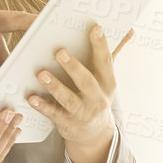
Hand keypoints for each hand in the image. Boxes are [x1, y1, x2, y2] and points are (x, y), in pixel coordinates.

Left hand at [28, 23, 124, 162]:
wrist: (94, 134)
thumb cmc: (96, 96)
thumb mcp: (106, 78)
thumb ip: (113, 53)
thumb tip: (130, 30)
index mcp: (108, 83)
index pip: (106, 62)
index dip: (101, 45)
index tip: (95, 28)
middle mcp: (97, 98)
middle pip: (86, 82)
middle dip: (73, 67)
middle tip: (59, 52)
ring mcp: (82, 112)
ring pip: (68, 99)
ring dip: (55, 87)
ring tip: (41, 74)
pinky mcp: (67, 123)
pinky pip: (54, 114)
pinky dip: (43, 106)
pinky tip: (32, 98)